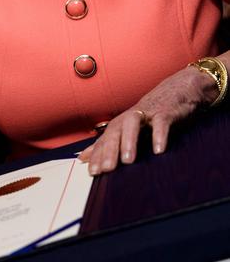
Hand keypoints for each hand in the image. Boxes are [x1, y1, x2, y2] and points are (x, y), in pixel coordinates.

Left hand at [79, 64, 217, 174]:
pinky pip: (161, 122)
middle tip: (106, 169)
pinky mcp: (166, 111)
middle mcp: (130, 117)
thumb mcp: (129, 128)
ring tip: (128, 160)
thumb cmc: (152, 113)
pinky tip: (159, 150)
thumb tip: (83, 157)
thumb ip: (107, 143)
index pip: (104, 140)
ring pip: (132, 124)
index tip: (92, 172)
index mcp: (121, 123)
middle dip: (108, 151)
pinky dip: (159, 135)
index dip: (97, 155)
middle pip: (114, 132)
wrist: (178, 89)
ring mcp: (148, 113)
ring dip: (129, 141)